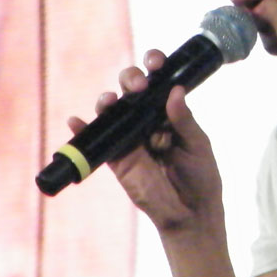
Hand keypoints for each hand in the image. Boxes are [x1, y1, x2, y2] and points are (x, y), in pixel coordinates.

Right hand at [70, 49, 224, 235]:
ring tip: (109, 102)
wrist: (190, 213)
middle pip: (130, 90)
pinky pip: (97, 140)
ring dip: (106, 101)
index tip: (155, 62)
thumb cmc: (200, 176)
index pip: (157, 82)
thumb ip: (184, 120)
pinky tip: (77, 122)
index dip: (153, 65)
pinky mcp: (117, 158)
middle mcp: (146, 120)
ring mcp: (130, 138)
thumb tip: (174, 91)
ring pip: (112, 110)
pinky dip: (83, 130)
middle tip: (139, 87)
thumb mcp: (197, 144)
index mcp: (168, 112)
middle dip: (130, 79)